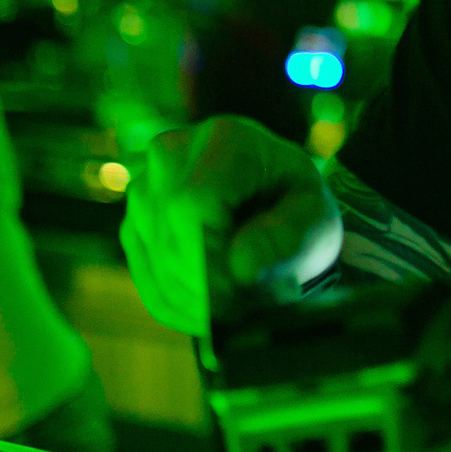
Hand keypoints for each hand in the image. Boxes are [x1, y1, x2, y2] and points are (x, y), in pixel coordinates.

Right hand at [120, 115, 342, 336]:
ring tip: (232, 308)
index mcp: (225, 139)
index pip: (193, 203)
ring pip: (151, 258)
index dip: (208, 260)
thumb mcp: (315, 218)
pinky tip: (205, 312)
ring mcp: (146, 185)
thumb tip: (239, 268)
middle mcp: (173, 152)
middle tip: (242, 309)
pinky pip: (142, 272)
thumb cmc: (299, 208)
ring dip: (189, 299)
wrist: (277, 204)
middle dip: (202, 287)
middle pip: (167, 235)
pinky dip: (172, 302)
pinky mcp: (135, 219)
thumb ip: (286, 238)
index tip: (237, 297)